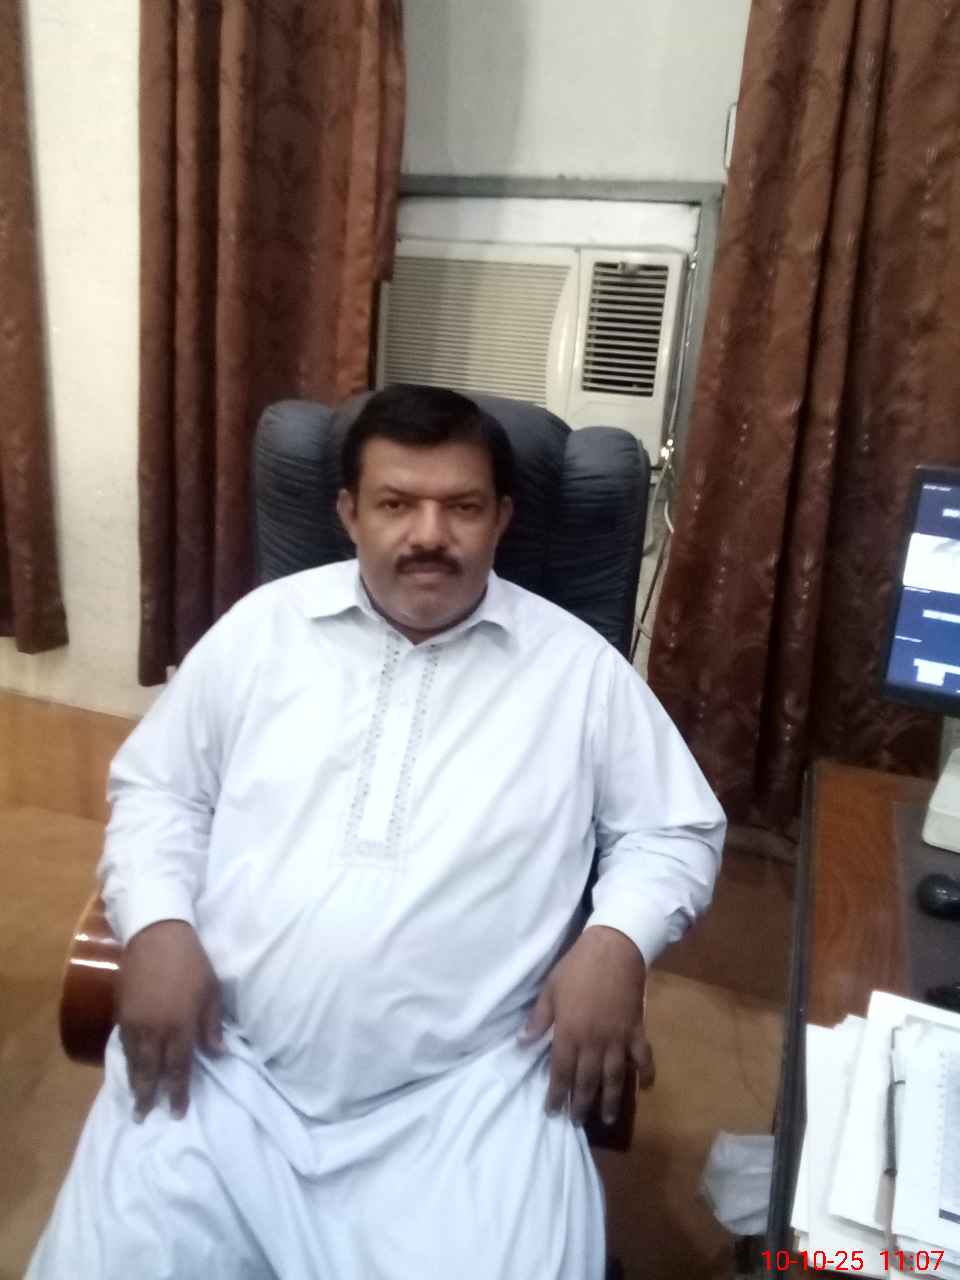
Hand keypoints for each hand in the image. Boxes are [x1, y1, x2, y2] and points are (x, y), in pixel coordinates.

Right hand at [117, 919, 222, 1121]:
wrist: (156, 936)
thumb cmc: (191, 962)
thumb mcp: (211, 991)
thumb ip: (212, 1025)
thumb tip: (218, 1054)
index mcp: (180, 1026)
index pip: (179, 1069)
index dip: (178, 1092)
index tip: (178, 1113)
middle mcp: (154, 1030)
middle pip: (151, 1071)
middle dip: (149, 1096)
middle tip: (145, 1117)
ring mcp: (134, 1022)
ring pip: (133, 1061)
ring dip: (134, 1083)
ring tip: (135, 1102)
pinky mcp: (121, 1013)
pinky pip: (123, 1045)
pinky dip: (126, 1062)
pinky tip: (129, 1069)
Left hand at [519, 925, 653, 1125]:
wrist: (614, 949)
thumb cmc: (577, 967)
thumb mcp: (551, 990)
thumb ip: (539, 1019)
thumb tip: (523, 1042)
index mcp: (569, 1033)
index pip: (560, 1073)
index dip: (556, 1095)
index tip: (552, 1112)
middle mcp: (594, 1042)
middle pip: (587, 1081)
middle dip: (581, 1104)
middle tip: (577, 1122)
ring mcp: (618, 1039)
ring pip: (614, 1078)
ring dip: (610, 1101)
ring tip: (606, 1119)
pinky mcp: (637, 1030)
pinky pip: (644, 1058)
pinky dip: (646, 1074)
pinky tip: (645, 1088)